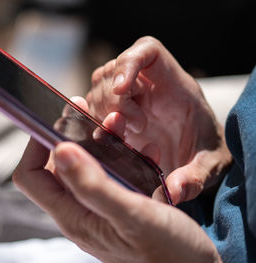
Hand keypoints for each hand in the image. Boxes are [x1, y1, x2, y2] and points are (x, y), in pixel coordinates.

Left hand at [13, 140, 220, 262]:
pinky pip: (109, 174)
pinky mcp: (116, 205)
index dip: (35, 146)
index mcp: (75, 216)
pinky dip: (119, 156)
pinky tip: (142, 152)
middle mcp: (81, 212)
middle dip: (69, 137)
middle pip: (57, 167)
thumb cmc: (169, 252)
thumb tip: (60, 151)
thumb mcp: (132, 214)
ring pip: (85, 166)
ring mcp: (98, 209)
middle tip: (87, 114)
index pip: (32, 176)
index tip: (54, 123)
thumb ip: (93, 185)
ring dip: (97, 143)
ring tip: (116, 126)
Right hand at [86, 36, 231, 204]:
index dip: (128, 63)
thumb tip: (173, 191)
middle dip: (115, 101)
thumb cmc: (205, 152)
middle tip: (135, 128)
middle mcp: (147, 84)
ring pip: (98, 88)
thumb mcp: (209, 165)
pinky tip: (107, 136)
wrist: (195, 155)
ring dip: (102, 112)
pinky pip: (92, 106)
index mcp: (174, 83)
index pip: (147, 51)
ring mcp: (129, 97)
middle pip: (113, 71)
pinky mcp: (115, 111)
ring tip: (124, 136)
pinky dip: (93, 121)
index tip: (121, 90)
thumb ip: (195, 176)